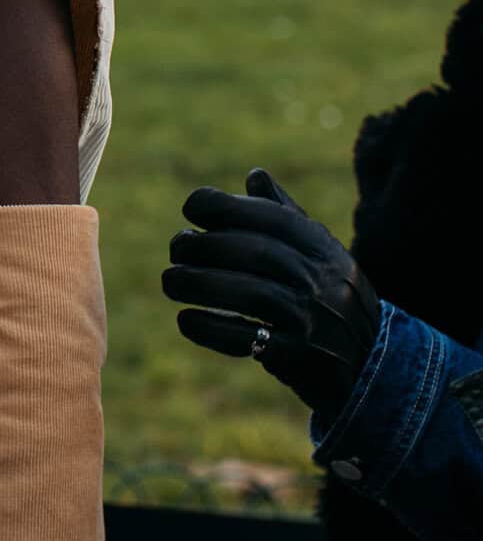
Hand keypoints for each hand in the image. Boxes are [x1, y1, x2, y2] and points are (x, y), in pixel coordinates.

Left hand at [162, 170, 380, 418]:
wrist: (369, 365)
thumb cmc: (330, 301)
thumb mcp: (321, 256)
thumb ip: (286, 216)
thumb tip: (254, 175)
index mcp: (324, 250)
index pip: (273, 218)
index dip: (228, 207)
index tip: (191, 208)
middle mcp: (323, 281)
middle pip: (257, 253)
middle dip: (206, 247)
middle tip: (176, 249)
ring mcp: (313, 320)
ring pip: (251, 294)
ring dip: (200, 285)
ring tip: (171, 282)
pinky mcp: (299, 357)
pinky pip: (249, 338)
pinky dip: (211, 328)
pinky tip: (185, 320)